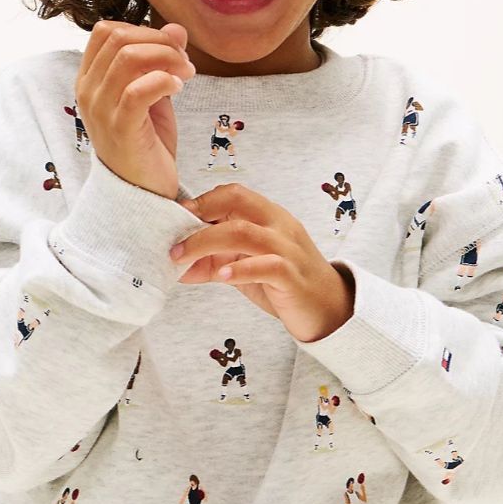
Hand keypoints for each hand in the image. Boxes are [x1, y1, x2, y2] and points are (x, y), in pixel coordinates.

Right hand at [75, 20, 196, 198]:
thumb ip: (161, 62)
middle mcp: (88, 92)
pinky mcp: (120, 129)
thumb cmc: (146, 142)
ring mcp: (101, 110)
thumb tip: (177, 28)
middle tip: (185, 61)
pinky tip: (178, 88)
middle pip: (119, 38)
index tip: (171, 48)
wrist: (142, 191)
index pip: (106, 32)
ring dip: (167, 58)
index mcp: (90, 80)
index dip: (143, 30)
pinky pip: (138, 90)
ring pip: (129, 58)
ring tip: (186, 74)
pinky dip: (164, 81)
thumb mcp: (154, 94)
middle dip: (160, 42)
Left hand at [169, 183, 355, 342]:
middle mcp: (280, 226)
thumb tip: (177, 266)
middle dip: (199, 215)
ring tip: (182, 258)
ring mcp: (288, 249)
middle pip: (236, 203)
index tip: (176, 218)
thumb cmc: (285, 285)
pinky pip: (266, 265)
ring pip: (244, 232)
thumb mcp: (246, 268)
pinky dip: (240, 269)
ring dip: (206, 242)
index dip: (202, 201)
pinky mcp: (292, 277)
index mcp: (270, 217)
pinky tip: (222, 276)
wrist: (329, 309)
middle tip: (173, 238)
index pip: (234, 193)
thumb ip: (215, 262)